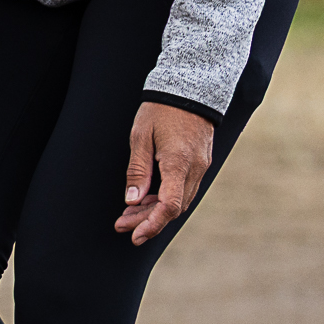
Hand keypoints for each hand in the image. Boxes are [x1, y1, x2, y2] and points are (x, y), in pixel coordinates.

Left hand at [115, 101, 213, 245]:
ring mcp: (201, 166)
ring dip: (155, 210)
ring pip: (180, 200)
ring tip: (128, 213)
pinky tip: (146, 198)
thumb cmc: (160, 110)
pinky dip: (165, 198)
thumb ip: (137, 170)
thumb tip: (132, 200)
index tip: (135, 235)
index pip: (169, 205)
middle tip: (121, 224)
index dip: (152, 224)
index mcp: (179, 162)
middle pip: (174, 208)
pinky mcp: (201, 162)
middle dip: (147, 220)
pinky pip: (184, 188)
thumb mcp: (140, 137)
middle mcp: (195, 168)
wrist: (190, 88)